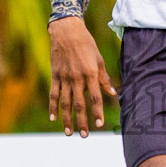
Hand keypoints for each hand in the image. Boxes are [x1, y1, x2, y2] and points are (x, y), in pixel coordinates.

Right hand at [48, 16, 115, 136]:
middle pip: (79, 104)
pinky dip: (53, 107)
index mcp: (90, 73)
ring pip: (65, 103)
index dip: (97, 112)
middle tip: (85, 136)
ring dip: (67, 119)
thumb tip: (112, 93)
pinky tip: (54, 118)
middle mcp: (76, 78)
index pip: (95, 97)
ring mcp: (64, 78)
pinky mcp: (55, 76)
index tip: (99, 125)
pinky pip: (53, 94)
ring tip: (69, 133)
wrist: (66, 31)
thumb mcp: (99, 59)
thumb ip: (104, 78)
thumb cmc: (86, 44)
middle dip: (82, 121)